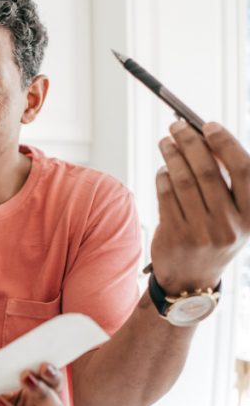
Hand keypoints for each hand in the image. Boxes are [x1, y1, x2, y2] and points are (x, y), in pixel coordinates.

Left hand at [152, 120, 249, 293]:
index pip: (244, 170)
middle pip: (207, 170)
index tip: (208, 124)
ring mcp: (202, 232)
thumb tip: (205, 139)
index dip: (225, 143)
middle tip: (177, 126)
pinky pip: (165, 195)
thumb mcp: (233, 216)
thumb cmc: (214, 236)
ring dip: (172, 155)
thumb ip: (227, 182)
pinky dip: (162, 176)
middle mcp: (230, 225)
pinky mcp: (176, 237)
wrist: (192, 281)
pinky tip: (163, 168)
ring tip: (165, 142)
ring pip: (182, 180)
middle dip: (190, 142)